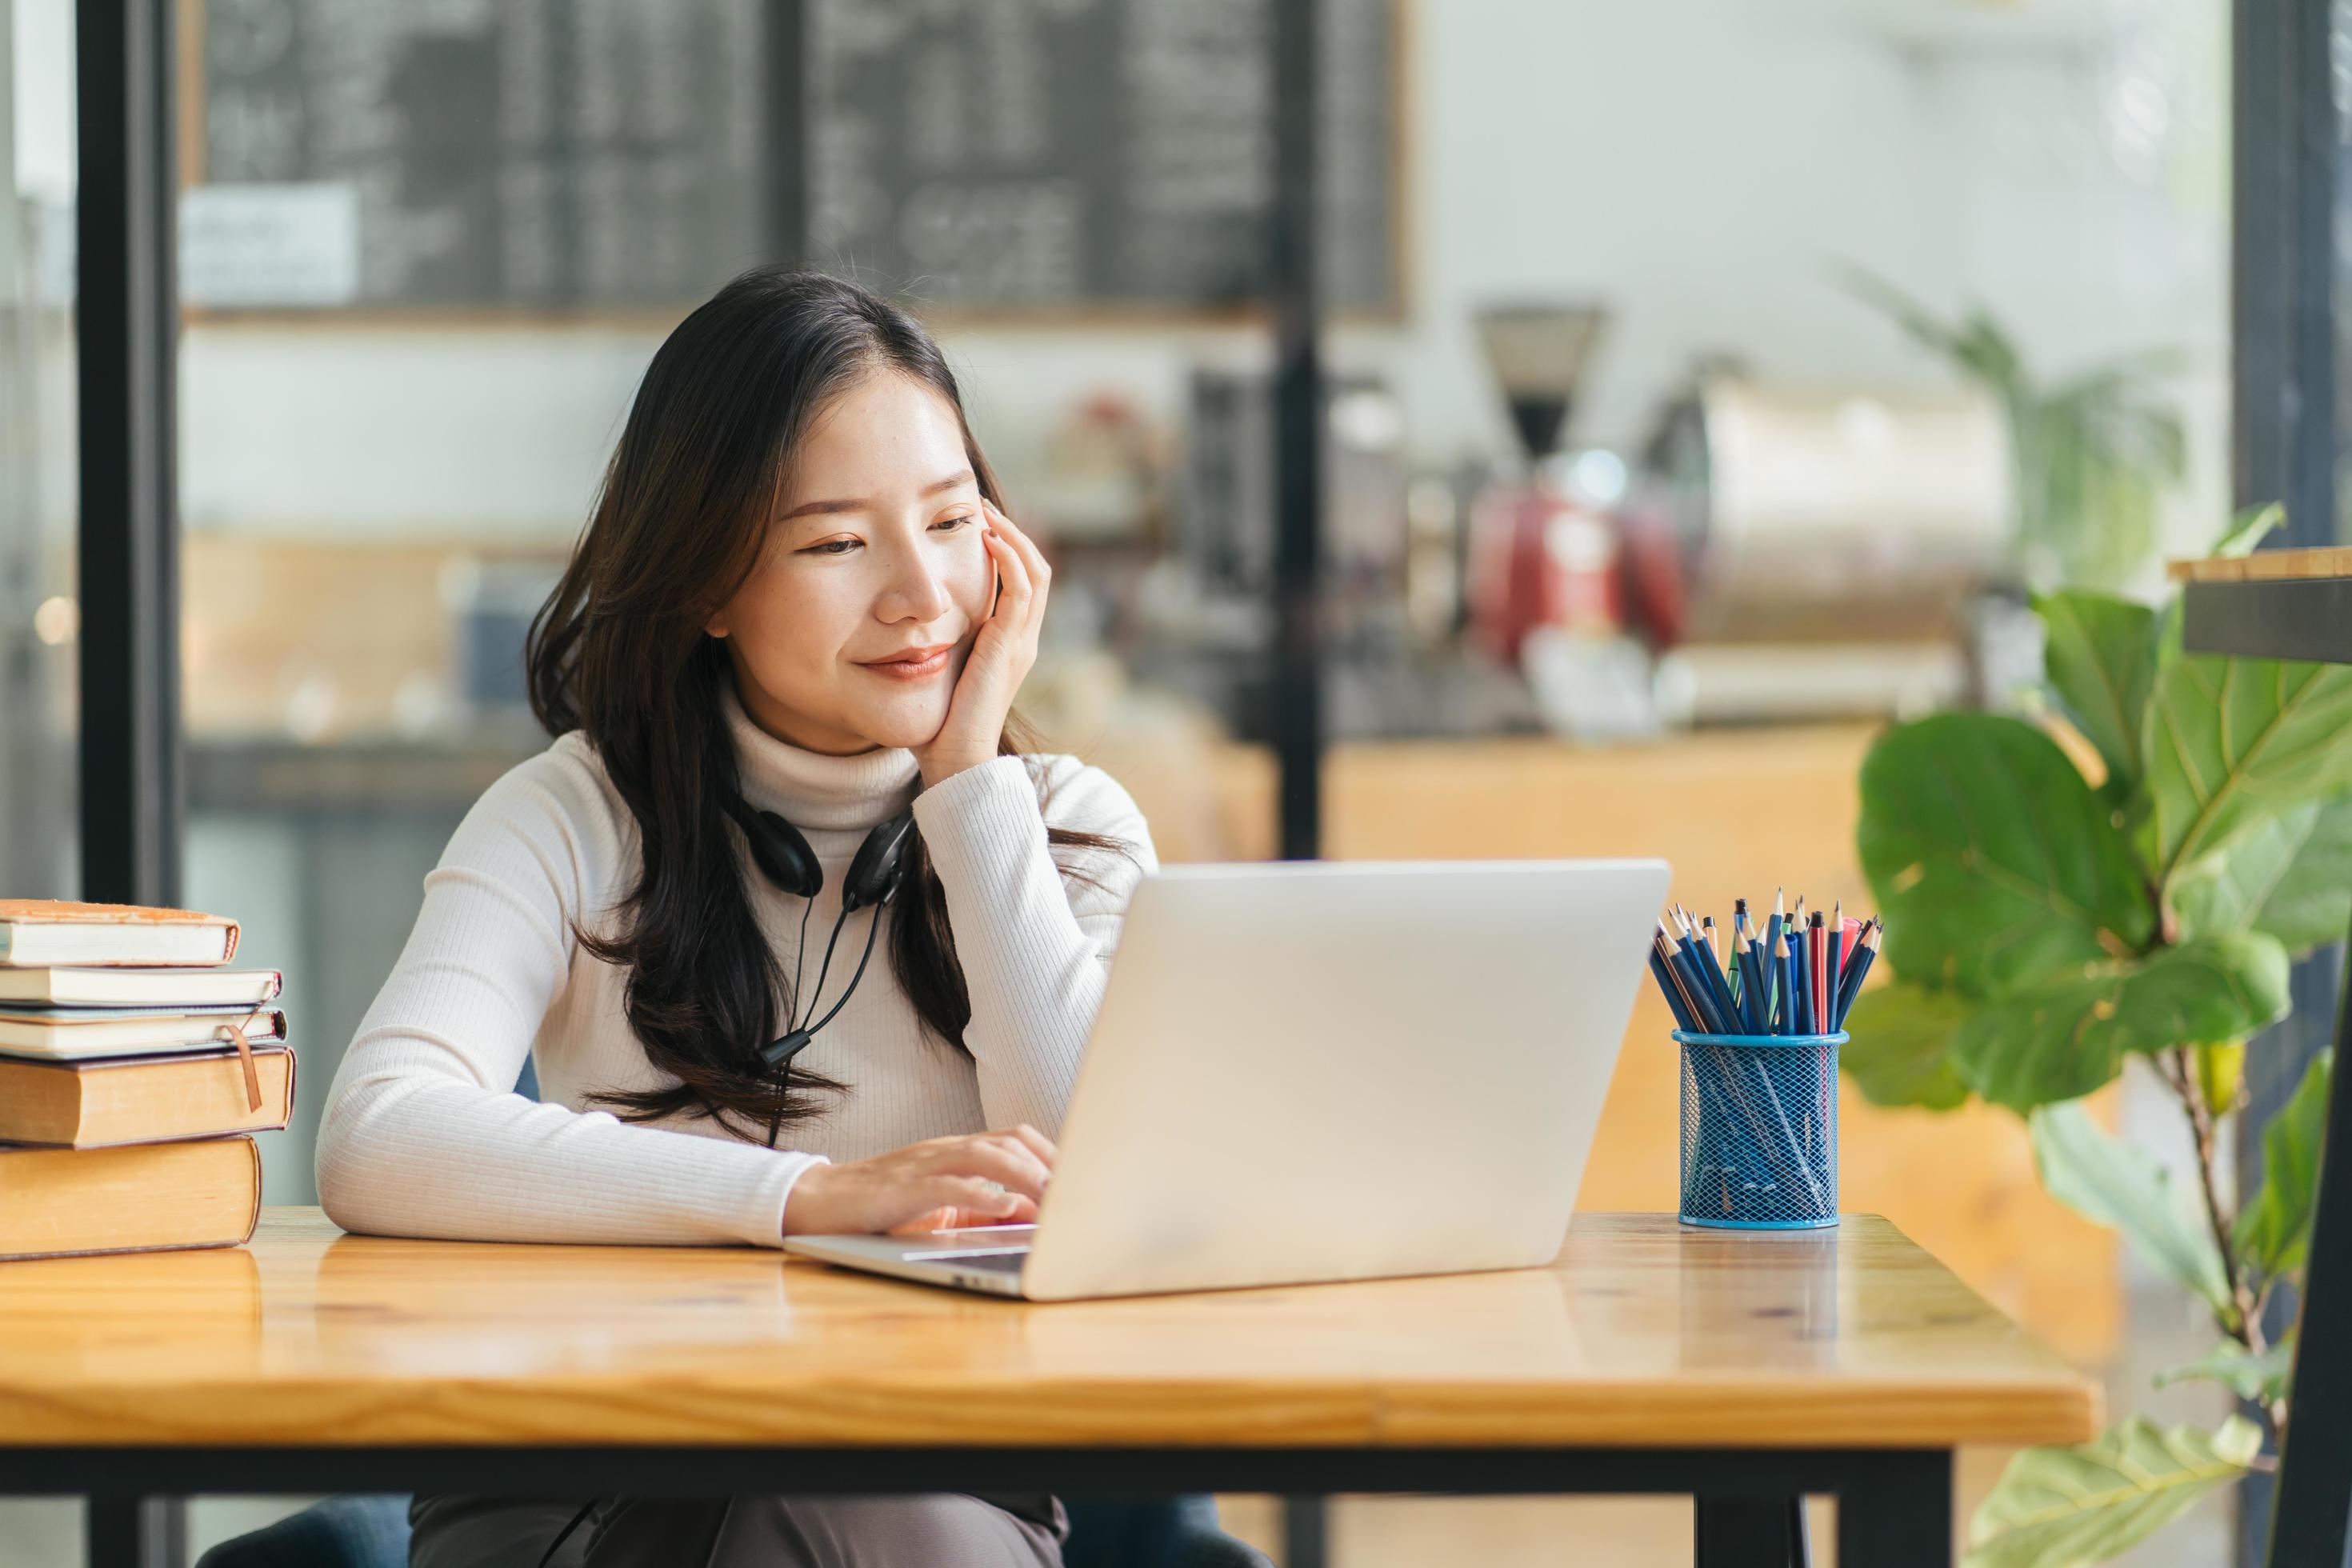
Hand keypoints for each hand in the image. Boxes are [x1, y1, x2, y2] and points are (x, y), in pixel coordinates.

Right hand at [782, 1125, 1057, 1236]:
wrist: (818, 1203)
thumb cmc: (882, 1207)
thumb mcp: (941, 1206)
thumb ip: (984, 1206)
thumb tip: (1034, 1216)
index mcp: (957, 1152)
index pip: (1016, 1137)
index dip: (1053, 1153)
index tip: (1083, 1178)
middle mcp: (944, 1150)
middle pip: (1009, 1140)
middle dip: (1049, 1163)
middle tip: (1078, 1190)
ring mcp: (923, 1166)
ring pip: (984, 1155)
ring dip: (1025, 1174)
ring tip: (1054, 1196)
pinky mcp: (902, 1189)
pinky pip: (948, 1185)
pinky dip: (983, 1194)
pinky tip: (1008, 1207)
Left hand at [912, 501, 1048, 788]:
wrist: (955, 758)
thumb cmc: (942, 722)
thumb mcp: (943, 667)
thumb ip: (940, 642)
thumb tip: (909, 618)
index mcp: (1010, 643)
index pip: (1024, 582)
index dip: (1008, 548)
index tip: (978, 523)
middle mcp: (1023, 639)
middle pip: (1037, 568)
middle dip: (1013, 533)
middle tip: (982, 508)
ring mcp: (1020, 642)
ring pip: (1035, 573)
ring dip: (1012, 537)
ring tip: (985, 514)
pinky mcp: (1009, 647)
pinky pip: (1020, 591)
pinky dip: (1009, 560)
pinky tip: (987, 540)